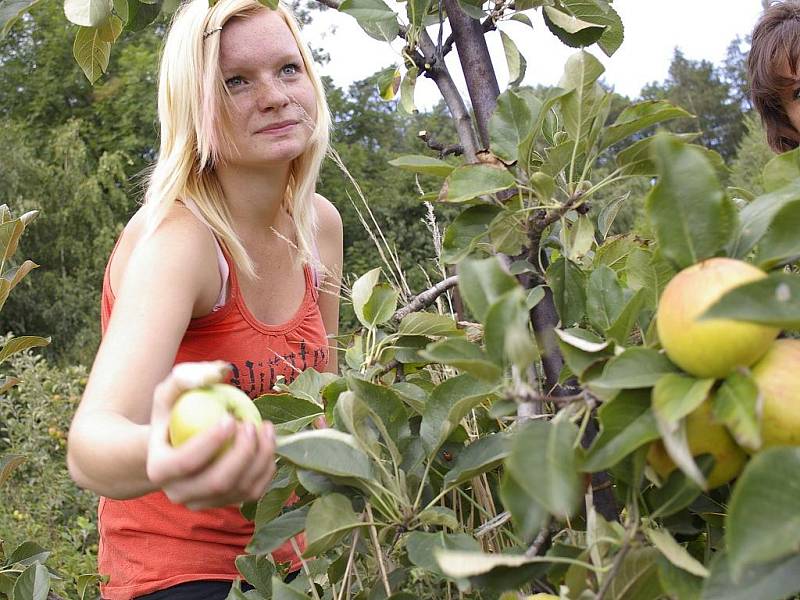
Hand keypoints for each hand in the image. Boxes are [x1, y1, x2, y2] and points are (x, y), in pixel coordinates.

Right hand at [145, 361, 276, 510]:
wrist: (175, 444)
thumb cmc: (173, 413)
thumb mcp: (170, 390)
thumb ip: (186, 376)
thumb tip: (220, 372)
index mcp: (160, 470)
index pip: (186, 463)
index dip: (211, 443)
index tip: (230, 418)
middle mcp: (180, 493)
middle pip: (218, 482)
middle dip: (243, 453)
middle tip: (252, 424)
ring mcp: (204, 502)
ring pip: (240, 489)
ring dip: (260, 458)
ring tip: (265, 428)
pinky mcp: (226, 502)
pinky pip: (254, 492)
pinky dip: (267, 468)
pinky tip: (268, 443)